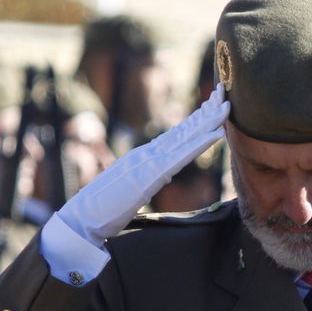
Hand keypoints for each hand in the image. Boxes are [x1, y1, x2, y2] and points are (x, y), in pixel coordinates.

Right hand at [56, 85, 229, 242]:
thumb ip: (144, 179)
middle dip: (206, 112)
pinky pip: (182, 156)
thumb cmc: (102, 210)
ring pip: (186, 137)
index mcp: (144, 158)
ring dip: (209, 121)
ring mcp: (150, 161)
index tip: (211, 106)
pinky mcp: (151, 173)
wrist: (83, 218)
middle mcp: (148, 154)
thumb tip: (156, 177)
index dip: (195, 121)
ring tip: (228, 106)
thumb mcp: (130, 191)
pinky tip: (218, 133)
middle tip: (224, 92)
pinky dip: (201, 143)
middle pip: (183, 130)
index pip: (175, 136)